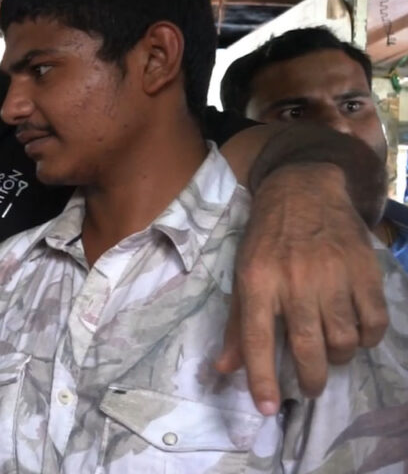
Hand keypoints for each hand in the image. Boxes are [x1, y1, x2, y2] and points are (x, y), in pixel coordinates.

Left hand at [215, 163, 387, 414]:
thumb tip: (225, 368)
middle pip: (308, 347)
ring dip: (338, 357)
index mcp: (257, 282)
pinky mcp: (364, 270)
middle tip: (309, 387)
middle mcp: (294, 281)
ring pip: (344, 340)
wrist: (303, 190)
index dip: (261, 378)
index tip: (267, 409)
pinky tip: (357, 334)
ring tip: (331, 352)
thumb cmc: (266, 239)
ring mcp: (332, 276)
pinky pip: (373, 321)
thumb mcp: (242, 275)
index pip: (256, 340)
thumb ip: (237, 324)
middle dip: (309, 379)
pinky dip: (368, 337)